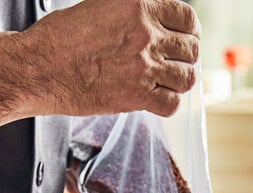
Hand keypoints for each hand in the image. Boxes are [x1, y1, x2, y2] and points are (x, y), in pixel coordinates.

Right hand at [19, 0, 200, 117]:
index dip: (191, 30)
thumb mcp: (101, 8)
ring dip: (180, 82)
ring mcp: (144, 67)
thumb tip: (158, 23)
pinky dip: (168, 104)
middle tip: (176, 63)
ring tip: (167, 82)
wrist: (41, 68)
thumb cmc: (63, 39)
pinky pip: (173, 104)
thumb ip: (134, 14)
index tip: (187, 38)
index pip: (187, 17)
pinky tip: (157, 98)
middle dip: (187, 57)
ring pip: (187, 78)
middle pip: (191, 50)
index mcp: (137, 6)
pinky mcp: (139, 96)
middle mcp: (145, 35)